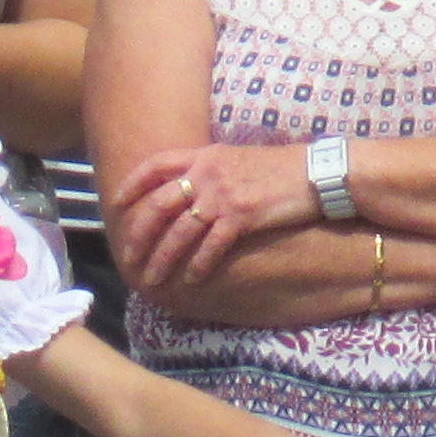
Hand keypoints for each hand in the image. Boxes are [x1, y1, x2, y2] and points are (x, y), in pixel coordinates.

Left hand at [109, 141, 320, 294]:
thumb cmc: (282, 169)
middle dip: (139, 234)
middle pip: (159, 205)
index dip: (132, 185)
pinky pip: (210, 246)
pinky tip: (189, 280)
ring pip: (180, 231)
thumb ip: (210, 170)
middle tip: (128, 256)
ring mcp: (224, 195)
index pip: (156, 165)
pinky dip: (197, 265)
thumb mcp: (238, 159)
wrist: (319, 172)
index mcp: (205, 156)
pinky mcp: (242, 216)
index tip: (116, 203)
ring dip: (162, 258)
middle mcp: (208, 173)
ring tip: (152, 278)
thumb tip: (190, 189)